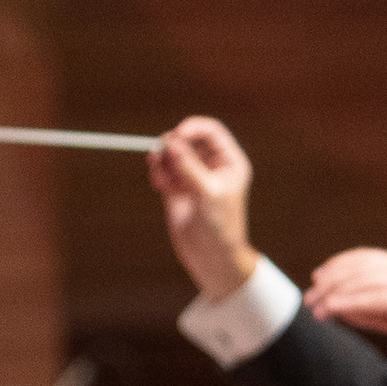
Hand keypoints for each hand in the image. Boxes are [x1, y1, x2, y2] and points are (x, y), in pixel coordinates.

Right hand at [147, 116, 257, 301]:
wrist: (212, 257)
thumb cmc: (221, 225)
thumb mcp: (208, 192)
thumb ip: (189, 165)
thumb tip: (170, 141)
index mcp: (230, 162)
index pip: (211, 132)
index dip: (193, 128)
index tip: (176, 134)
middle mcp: (212, 167)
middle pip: (188, 141)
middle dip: (173, 144)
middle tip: (159, 150)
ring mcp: (193, 178)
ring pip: (173, 156)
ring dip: (162, 158)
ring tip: (156, 167)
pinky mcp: (177, 191)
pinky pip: (164, 172)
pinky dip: (158, 172)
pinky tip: (159, 183)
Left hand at [302, 245, 386, 367]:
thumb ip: (369, 310)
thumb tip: (338, 308)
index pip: (364, 257)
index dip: (337, 265)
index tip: (317, 278)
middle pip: (359, 267)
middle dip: (330, 281)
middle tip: (310, 298)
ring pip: (363, 280)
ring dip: (335, 294)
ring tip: (316, 308)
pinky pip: (374, 297)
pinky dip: (351, 302)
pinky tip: (334, 309)